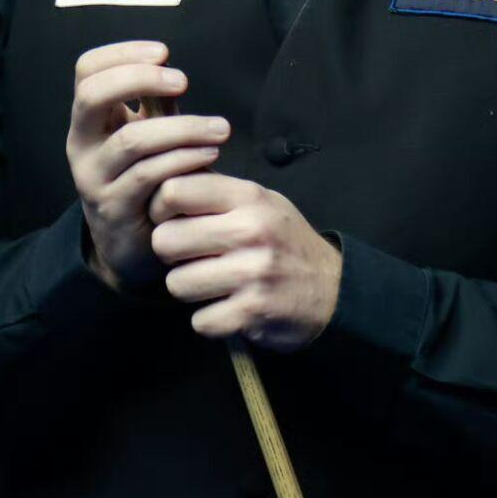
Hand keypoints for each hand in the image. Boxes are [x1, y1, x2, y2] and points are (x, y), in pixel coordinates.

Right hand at [66, 41, 231, 293]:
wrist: (129, 247)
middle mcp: (82, 145)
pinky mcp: (115, 208)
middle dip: (141, 79)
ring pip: (133, 140)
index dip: (122, 53)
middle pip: (92, 95)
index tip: (163, 52)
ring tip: (219, 128)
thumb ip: (153, 103)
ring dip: (182, 128)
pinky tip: (209, 154)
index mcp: (89, 119)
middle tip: (183, 81)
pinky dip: (184, 160)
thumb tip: (168, 64)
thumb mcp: (147, 135)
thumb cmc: (144, 181)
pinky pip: (150, 176)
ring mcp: (94, 178)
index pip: (87, 70)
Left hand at [149, 173, 342, 351]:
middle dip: (172, 254)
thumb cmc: (285, 241)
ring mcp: (252, 273)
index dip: (161, 208)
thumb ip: (218, 191)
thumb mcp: (261, 201)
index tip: (172, 220)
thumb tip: (164, 177)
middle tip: (193, 257)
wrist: (334, 288)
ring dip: (190, 289)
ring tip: (213, 282)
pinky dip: (210, 319)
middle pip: (165, 240)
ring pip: (177, 284)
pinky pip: (200, 320)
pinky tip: (229, 307)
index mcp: (249, 197)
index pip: (175, 191)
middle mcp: (250, 231)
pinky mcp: (252, 311)